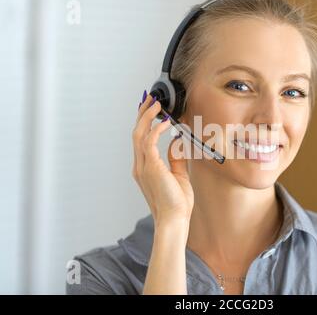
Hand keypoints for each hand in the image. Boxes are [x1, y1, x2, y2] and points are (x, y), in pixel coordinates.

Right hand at [132, 91, 193, 227]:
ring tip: (156, 104)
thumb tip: (178, 141)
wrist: (174, 220)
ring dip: (147, 116)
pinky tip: (166, 122)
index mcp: (144, 168)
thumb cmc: (176, 203)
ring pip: (139, 134)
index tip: (150, 108)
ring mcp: (142, 167)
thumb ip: (175, 158)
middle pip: (136, 132)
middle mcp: (140, 166)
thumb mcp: (178, 175)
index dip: (143, 122)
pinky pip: (149, 142)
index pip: (141, 139)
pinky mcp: (150, 168)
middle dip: (142, 113)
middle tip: (150, 99)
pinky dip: (156, 129)